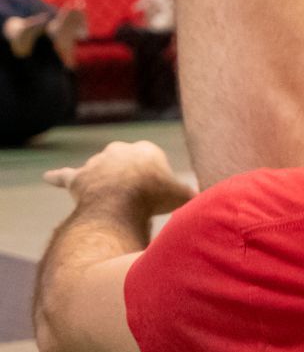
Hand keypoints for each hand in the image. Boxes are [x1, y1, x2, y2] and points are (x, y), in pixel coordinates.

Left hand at [44, 140, 193, 213]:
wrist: (121, 203)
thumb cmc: (154, 197)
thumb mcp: (182, 195)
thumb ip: (190, 196)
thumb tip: (207, 202)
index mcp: (147, 149)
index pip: (153, 160)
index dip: (157, 179)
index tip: (158, 194)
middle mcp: (119, 150)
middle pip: (126, 163)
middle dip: (129, 176)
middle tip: (137, 196)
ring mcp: (96, 163)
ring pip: (100, 171)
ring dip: (103, 182)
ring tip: (111, 201)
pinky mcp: (78, 177)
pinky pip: (66, 176)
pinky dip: (57, 177)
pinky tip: (47, 177)